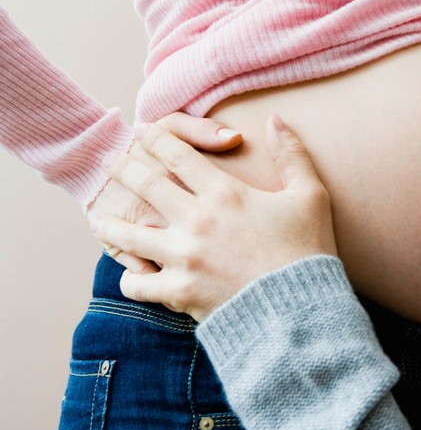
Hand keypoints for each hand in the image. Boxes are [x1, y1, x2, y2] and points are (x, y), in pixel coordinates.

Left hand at [89, 115, 335, 320]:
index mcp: (225, 194)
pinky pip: (138, 283)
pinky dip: (131, 278)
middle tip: (107, 160)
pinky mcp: (179, 292)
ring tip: (101, 219)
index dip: (156, 139)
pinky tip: (132, 273)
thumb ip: (292, 155)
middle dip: (121, 168)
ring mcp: (183, 258)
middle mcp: (197, 221)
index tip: (143, 132)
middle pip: (144, 185)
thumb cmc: (308, 250)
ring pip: (128, 234)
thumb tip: (277, 120)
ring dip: (111, 224)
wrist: (302, 309)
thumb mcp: (310, 196)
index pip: (178, 155)